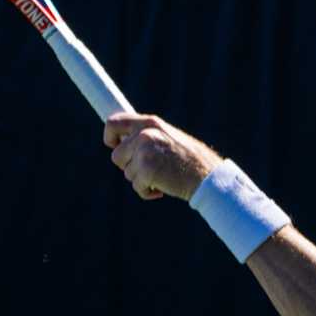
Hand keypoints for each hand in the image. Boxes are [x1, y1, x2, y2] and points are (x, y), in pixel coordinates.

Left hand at [104, 113, 220, 202]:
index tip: (112, 145)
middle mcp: (145, 134)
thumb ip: (147, 136)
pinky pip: (136, 186)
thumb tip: (122, 142)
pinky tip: (161, 189)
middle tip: (146, 170)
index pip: (114, 122)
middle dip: (128, 166)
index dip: (109, 136)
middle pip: (116, 155)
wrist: (206, 175)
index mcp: (150, 122)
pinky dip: (146, 192)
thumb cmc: (189, 160)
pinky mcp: (146, 170)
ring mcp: (144, 152)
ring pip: (127, 173)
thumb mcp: (168, 138)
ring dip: (141, 180)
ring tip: (160, 178)